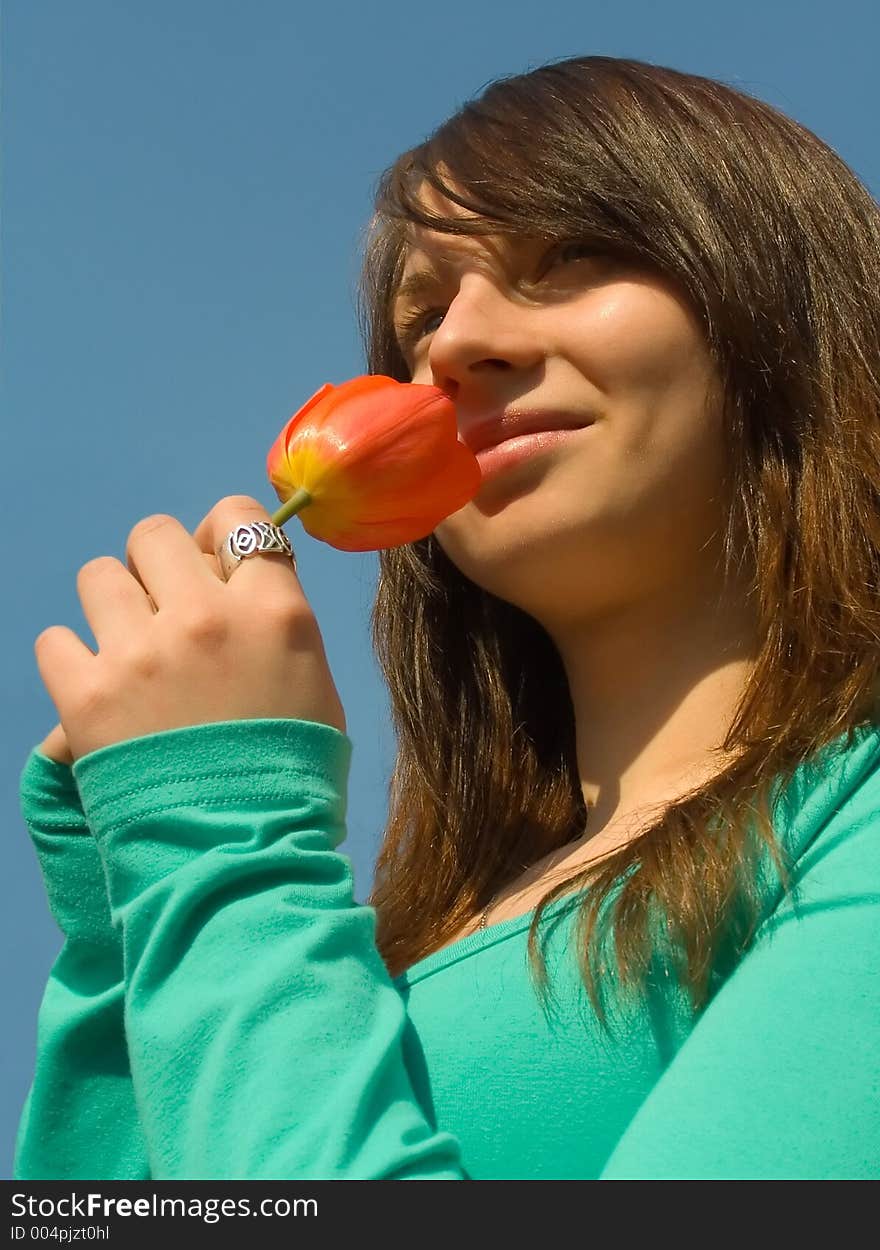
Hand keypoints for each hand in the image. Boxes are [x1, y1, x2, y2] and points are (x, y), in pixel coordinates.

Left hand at [33, 496, 346, 762]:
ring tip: (126, 651)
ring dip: (111, 606)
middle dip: (156, 566)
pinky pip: (53, 639)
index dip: (219, 533)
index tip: (211, 562)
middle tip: (163, 610)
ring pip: (97, 575)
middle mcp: (205, 615)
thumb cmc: (294, 773)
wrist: (244, 854)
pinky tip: (94, 687)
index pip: (238, 515)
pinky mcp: (87, 693)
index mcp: (272, 610)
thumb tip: (232, 583)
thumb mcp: (313, 683)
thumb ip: (276, 622)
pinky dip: (70, 660)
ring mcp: (141, 652)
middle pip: (155, 535)